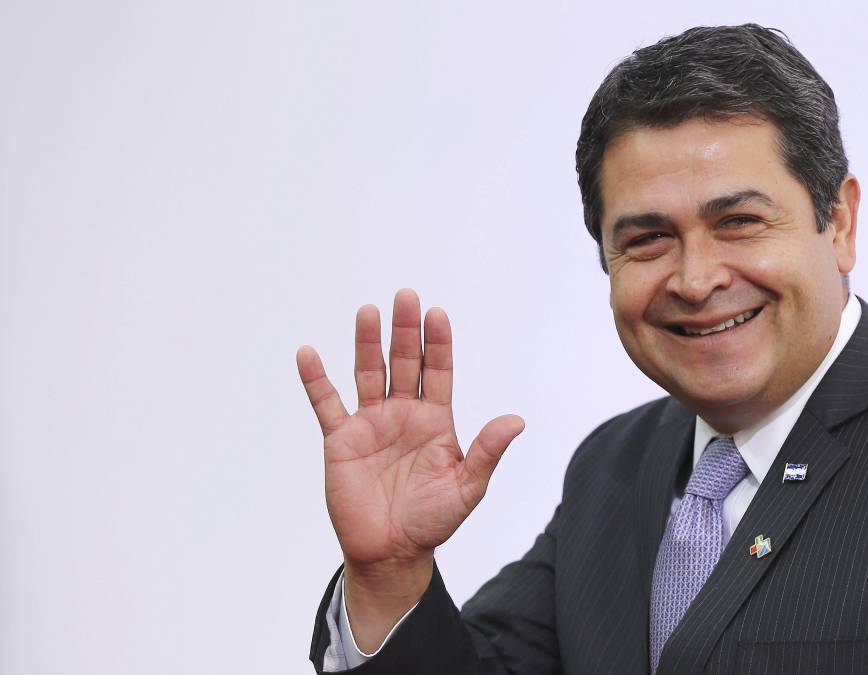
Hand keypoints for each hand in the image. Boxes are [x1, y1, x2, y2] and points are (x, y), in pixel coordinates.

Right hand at [297, 289, 523, 647]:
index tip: (437, 314)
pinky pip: (326, 404)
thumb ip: (488, 452)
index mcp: (435, 421)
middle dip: (405, 331)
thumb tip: (517, 420)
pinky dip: (316, 380)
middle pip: (404, 363)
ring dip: (367, 342)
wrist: (392, 553)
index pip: (438, 371)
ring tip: (367, 311)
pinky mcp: (341, 440)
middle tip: (406, 296)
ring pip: (369, 373)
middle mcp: (403, 414)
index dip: (438, 343)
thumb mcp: (468, 487)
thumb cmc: (433, 521)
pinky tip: (309, 353)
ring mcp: (371, 424)